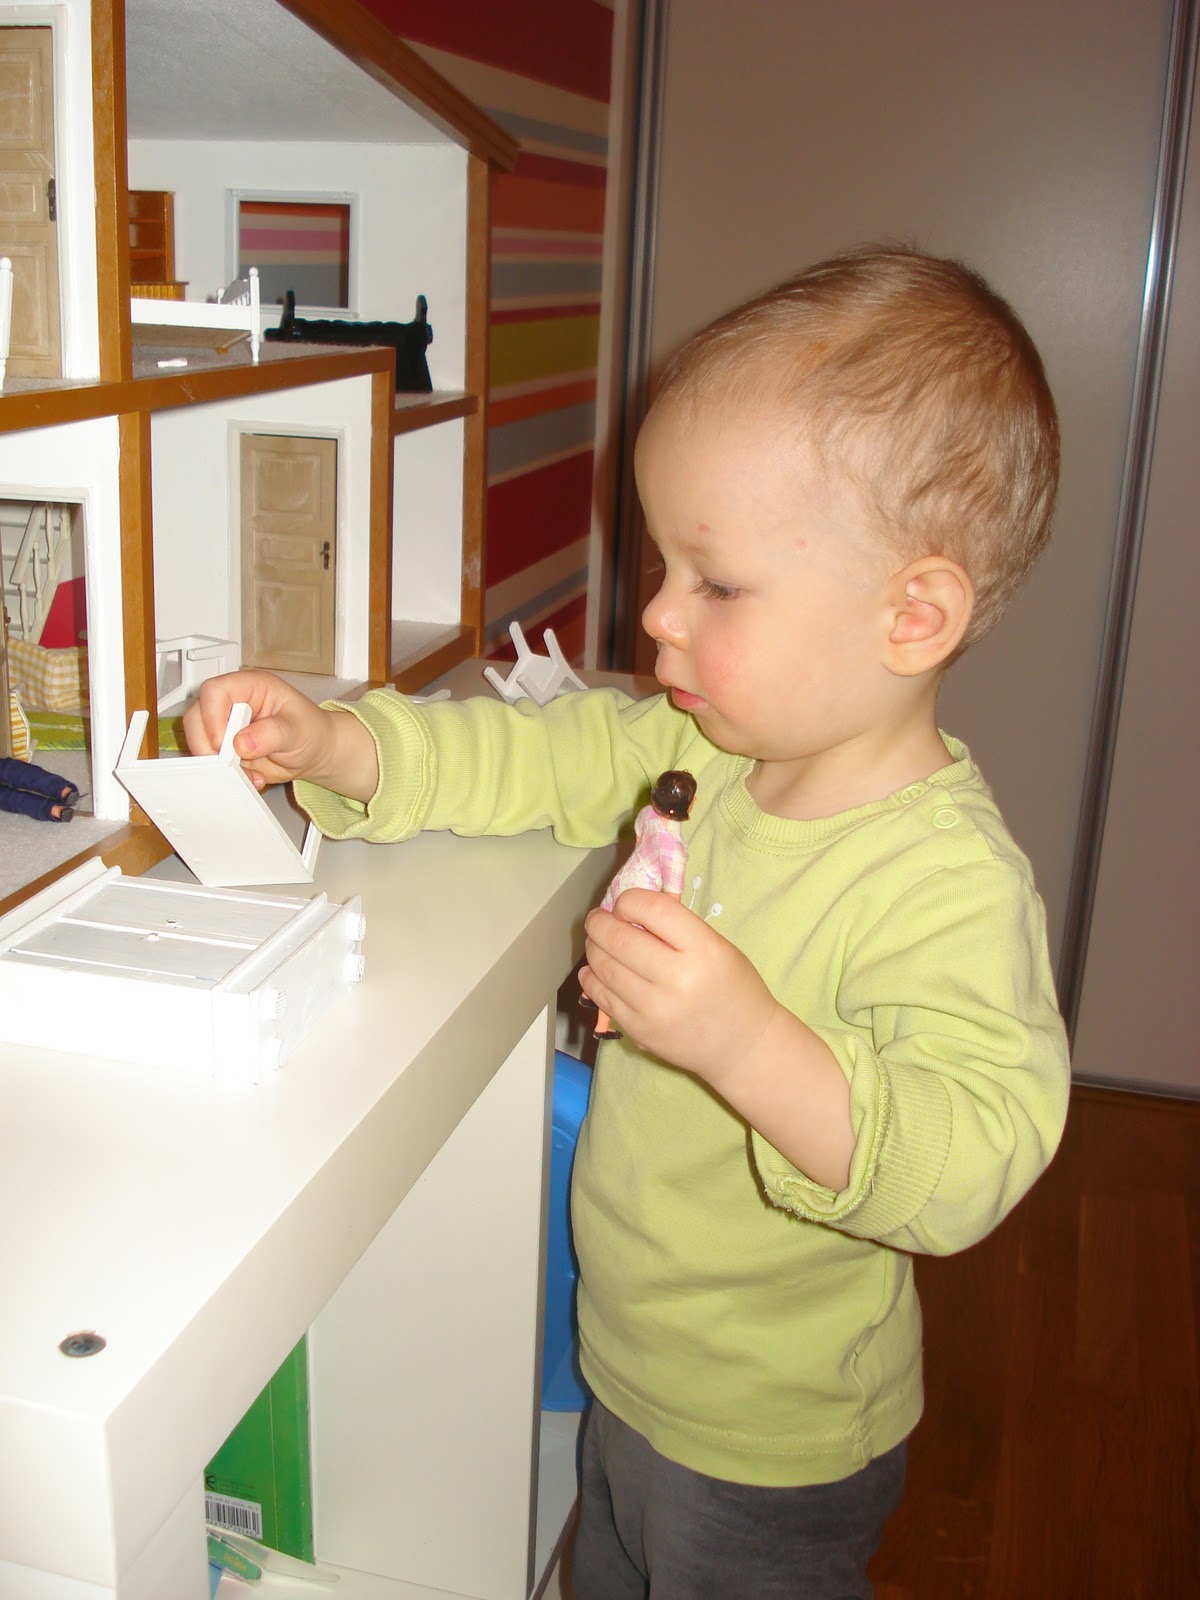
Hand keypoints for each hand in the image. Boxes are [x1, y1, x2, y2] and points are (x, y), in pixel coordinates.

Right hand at [182, 670, 377, 799]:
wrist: (313, 752)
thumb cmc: (310, 731)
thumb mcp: (298, 730)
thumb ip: (272, 734)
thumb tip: (242, 742)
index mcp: (250, 686)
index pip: (215, 691)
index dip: (212, 716)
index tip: (224, 742)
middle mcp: (232, 703)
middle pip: (196, 717)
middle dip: (210, 746)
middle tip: (234, 764)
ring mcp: (224, 726)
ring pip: (198, 741)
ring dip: (217, 764)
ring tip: (249, 774)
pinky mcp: (223, 748)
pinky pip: (209, 761)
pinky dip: (224, 774)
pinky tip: (249, 777)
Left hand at [580, 889, 779, 1090]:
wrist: (744, 1046)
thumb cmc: (734, 989)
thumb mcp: (718, 947)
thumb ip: (676, 929)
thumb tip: (627, 913)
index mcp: (703, 950)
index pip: (652, 909)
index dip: (629, 900)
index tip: (624, 905)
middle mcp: (677, 978)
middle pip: (619, 938)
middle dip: (599, 923)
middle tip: (597, 919)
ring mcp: (654, 1008)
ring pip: (604, 967)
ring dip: (593, 949)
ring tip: (596, 943)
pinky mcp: (639, 1031)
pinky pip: (601, 997)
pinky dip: (592, 978)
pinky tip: (595, 970)